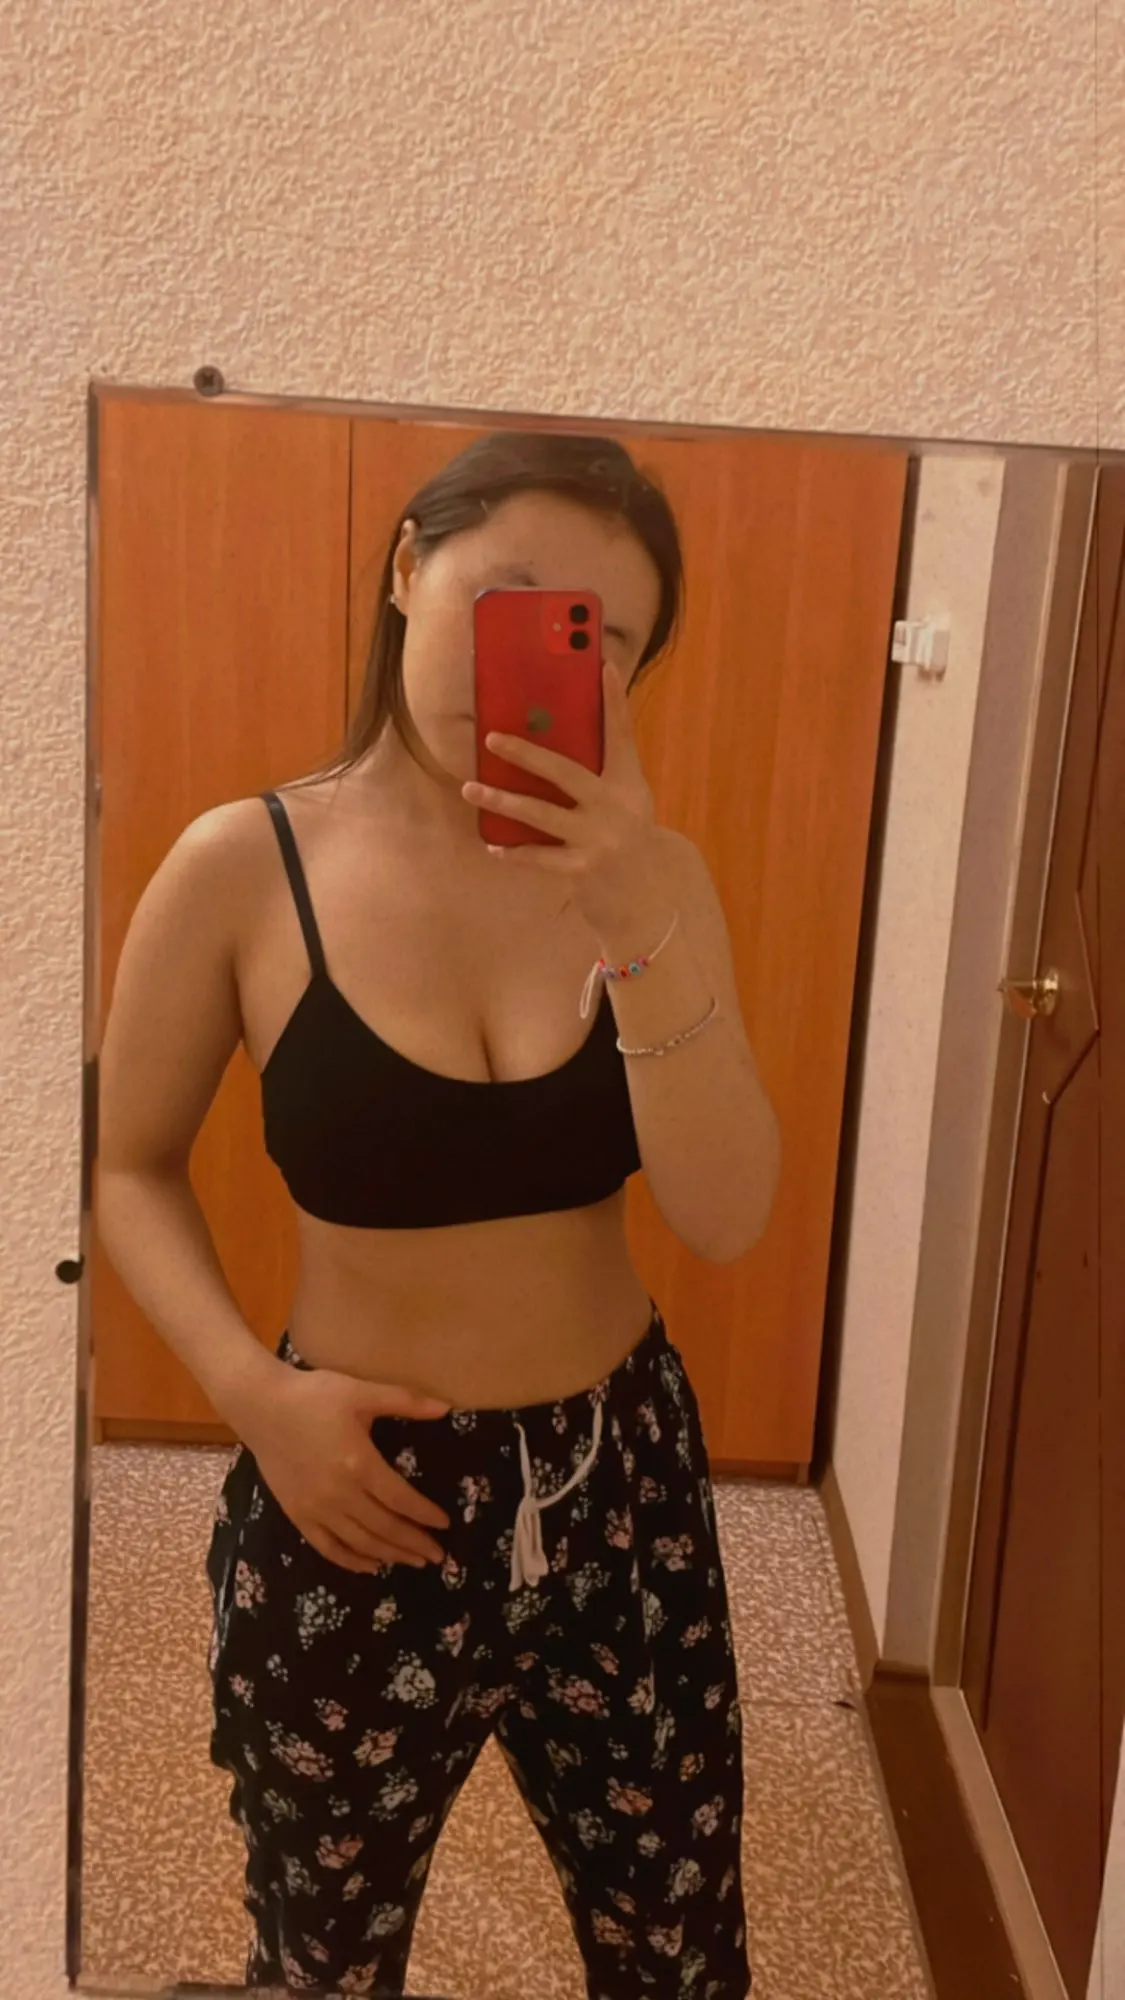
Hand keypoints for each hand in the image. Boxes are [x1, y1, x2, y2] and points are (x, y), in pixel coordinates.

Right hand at [241, 1365, 451, 1574]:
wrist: (261, 1405)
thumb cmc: (314, 1395)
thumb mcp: (361, 1392)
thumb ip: (405, 1401)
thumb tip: (445, 1408)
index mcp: (359, 1464)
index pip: (401, 1500)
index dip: (425, 1515)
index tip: (445, 1525)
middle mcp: (339, 1494)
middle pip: (384, 1528)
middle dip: (413, 1543)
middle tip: (437, 1556)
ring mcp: (315, 1508)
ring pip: (359, 1543)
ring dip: (389, 1555)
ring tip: (412, 1562)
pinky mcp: (297, 1514)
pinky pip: (327, 1547)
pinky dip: (351, 1561)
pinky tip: (370, 1565)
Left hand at [461, 663, 663, 936]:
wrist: (645, 897)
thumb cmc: (624, 838)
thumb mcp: (624, 801)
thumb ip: (598, 775)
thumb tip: (549, 741)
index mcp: (627, 783)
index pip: (622, 733)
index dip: (614, 699)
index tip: (603, 665)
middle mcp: (616, 807)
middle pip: (565, 772)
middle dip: (526, 753)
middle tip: (491, 739)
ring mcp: (599, 839)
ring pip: (540, 814)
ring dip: (501, 800)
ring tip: (470, 789)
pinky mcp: (583, 869)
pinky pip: (539, 857)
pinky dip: (515, 852)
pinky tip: (493, 846)